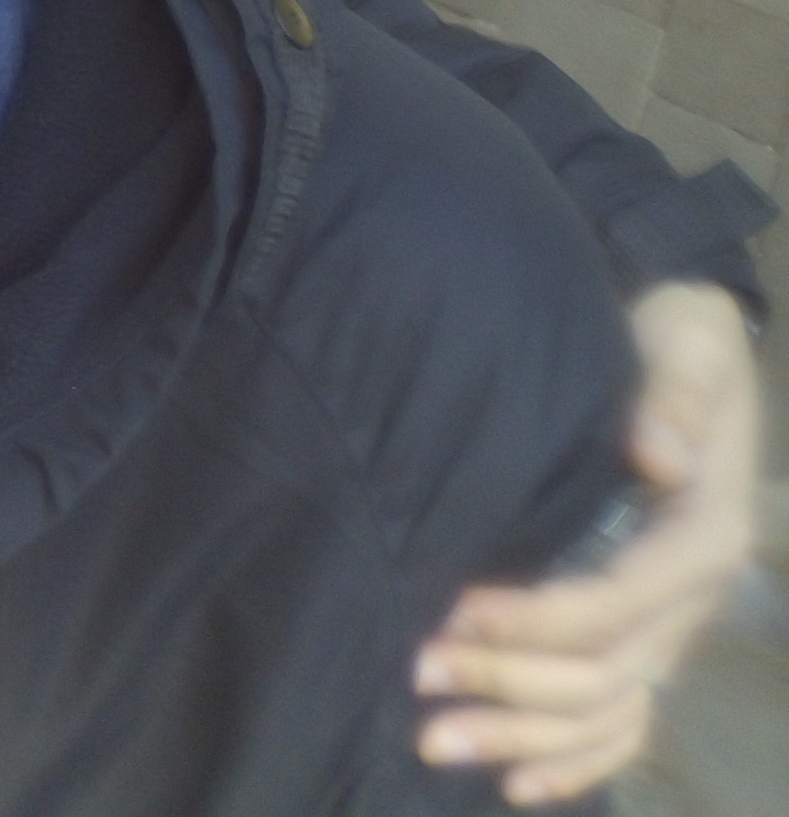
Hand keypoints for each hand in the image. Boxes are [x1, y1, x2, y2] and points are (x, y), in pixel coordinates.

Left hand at [416, 280, 766, 801]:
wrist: (683, 350)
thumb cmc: (671, 338)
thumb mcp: (685, 343)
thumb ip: (673, 393)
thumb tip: (658, 451)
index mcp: (699, 536)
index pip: (610, 603)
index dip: (528, 618)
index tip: (447, 609)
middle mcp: (688, 597)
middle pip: (599, 671)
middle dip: (505, 683)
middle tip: (411, 676)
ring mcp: (668, 626)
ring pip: (604, 711)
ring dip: (523, 736)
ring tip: (433, 741)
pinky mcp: (645, 635)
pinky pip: (622, 721)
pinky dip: (573, 758)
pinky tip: (514, 785)